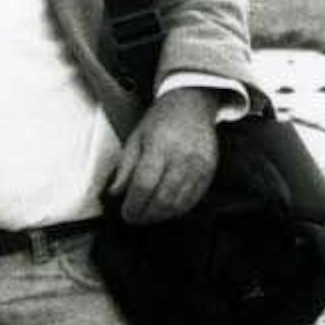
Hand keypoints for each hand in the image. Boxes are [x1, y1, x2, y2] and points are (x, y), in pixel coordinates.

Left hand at [107, 87, 221, 223]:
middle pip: (163, 198)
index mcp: (159, 147)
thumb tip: (114, 193)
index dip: (134, 204)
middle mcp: (182, 158)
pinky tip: (166, 210)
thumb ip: (125, 168)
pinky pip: (194, 199)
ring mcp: (199, 166)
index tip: (125, 212)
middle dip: (146, 214)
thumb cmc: (160, 121)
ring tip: (147, 216)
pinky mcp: (210, 172)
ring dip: (161, 215)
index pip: (145, 185)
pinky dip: (178, 209)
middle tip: (134, 218)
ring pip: (180, 202)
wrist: (192, 106)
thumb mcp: (135, 138)